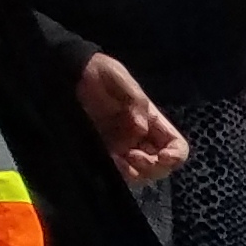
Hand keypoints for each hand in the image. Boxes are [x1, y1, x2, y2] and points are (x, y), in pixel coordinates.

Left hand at [76, 54, 187, 184]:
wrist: (69, 73)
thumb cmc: (98, 71)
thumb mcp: (120, 77)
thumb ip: (136, 101)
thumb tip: (141, 129)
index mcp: (153, 122)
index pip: (177, 147)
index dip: (176, 156)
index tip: (163, 157)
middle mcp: (142, 138)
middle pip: (162, 166)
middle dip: (153, 167)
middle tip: (133, 157)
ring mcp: (124, 147)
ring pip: (142, 173)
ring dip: (136, 172)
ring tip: (119, 160)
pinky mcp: (106, 152)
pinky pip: (119, 172)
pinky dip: (119, 173)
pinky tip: (111, 162)